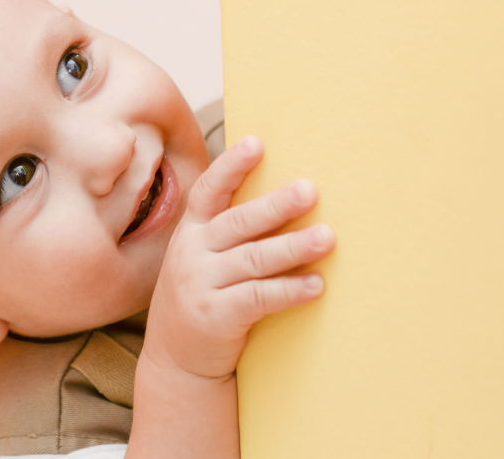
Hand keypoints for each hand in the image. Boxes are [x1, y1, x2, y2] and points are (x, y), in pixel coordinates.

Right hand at [142, 135, 333, 380]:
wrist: (175, 360)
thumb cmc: (201, 297)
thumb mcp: (200, 258)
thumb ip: (227, 232)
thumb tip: (284, 198)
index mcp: (191, 232)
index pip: (208, 191)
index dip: (232, 167)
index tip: (257, 143)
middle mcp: (192, 253)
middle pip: (238, 223)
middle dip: (276, 206)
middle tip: (310, 190)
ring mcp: (201, 285)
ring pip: (253, 260)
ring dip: (293, 247)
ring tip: (327, 237)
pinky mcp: (216, 317)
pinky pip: (259, 299)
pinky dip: (289, 291)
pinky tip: (316, 284)